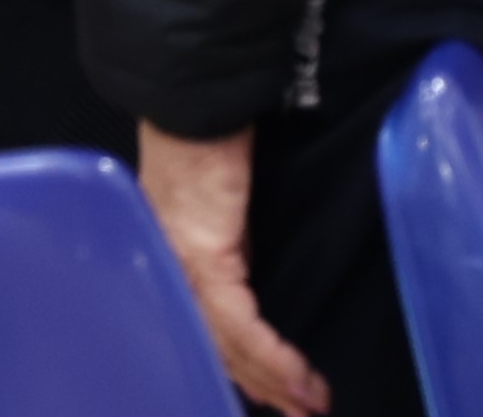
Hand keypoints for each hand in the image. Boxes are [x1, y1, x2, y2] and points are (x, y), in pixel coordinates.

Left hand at [137, 123, 327, 415]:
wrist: (200, 98)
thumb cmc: (214, 136)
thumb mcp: (223, 201)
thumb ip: (231, 238)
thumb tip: (256, 264)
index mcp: (172, 254)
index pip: (202, 326)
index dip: (236, 365)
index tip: (270, 393)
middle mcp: (170, 267)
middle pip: (213, 346)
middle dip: (259, 385)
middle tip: (300, 413)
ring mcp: (182, 266)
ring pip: (227, 345)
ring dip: (275, 380)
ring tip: (312, 405)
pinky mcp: (204, 257)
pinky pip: (239, 324)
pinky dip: (273, 356)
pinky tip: (300, 379)